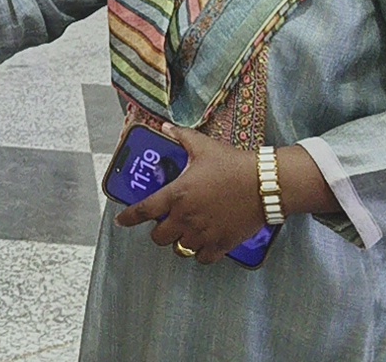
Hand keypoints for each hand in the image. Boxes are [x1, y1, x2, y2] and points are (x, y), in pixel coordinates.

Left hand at [114, 124, 266, 263]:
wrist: (265, 183)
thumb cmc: (232, 163)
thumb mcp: (203, 146)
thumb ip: (181, 137)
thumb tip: (166, 127)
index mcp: (177, 194)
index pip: (144, 210)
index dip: (129, 218)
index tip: (121, 221)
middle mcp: (186, 217)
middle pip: (159, 237)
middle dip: (160, 231)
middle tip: (166, 223)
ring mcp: (203, 233)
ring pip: (180, 248)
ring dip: (180, 241)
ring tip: (187, 232)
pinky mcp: (222, 244)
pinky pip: (203, 259)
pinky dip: (200, 254)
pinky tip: (203, 244)